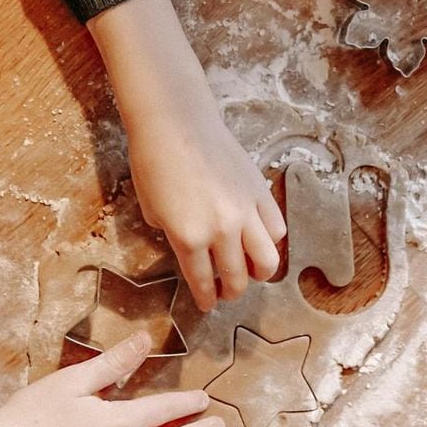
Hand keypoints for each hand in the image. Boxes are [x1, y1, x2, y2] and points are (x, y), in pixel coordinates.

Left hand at [128, 104, 286, 312]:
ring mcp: (246, 211)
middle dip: (231, 291)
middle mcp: (222, 231)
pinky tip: (260, 238)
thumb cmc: (153, 161)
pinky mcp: (260, 191)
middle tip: (226, 291)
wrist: (176, 122)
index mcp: (189, 238)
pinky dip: (271, 240)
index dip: (205, 298)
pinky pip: (276, 228)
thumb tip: (186, 245)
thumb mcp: (151, 208)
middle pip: (237, 278)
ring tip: (251, 271)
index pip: (203, 282)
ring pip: (268, 261)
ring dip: (259, 273)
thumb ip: (170, 234)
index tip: (207, 304)